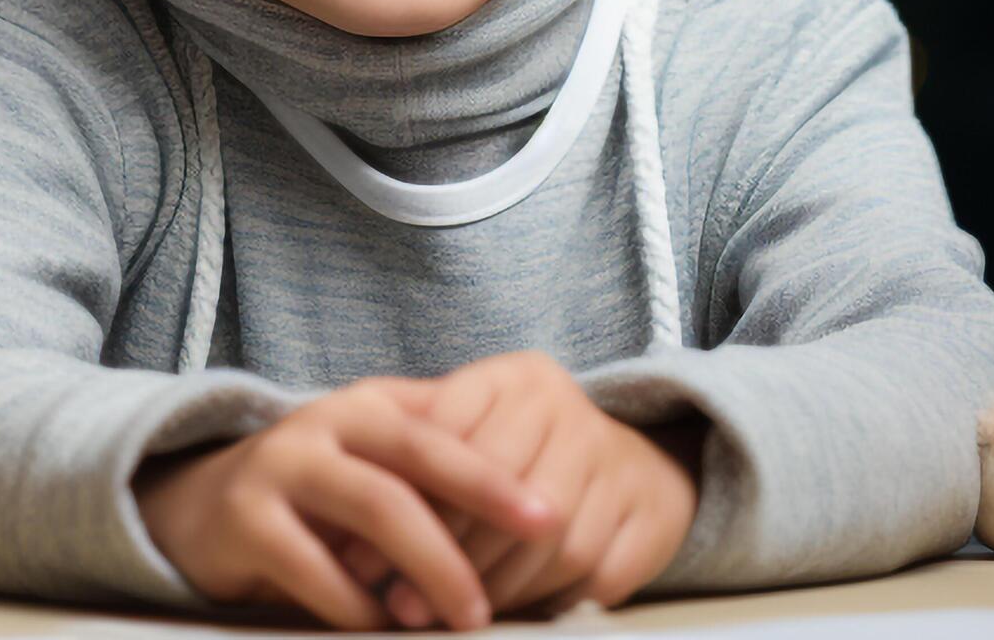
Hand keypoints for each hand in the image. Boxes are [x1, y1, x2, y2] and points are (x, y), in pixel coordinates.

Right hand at [136, 378, 558, 630]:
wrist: (197, 509)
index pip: (444, 436)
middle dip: (479, 512)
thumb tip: (538, 494)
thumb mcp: (369, 462)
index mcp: (364, 408)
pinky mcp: (244, 521)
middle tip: (532, 552)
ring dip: (430, 569)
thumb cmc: (312, 495)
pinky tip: (383, 626)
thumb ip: (433, 460)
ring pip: (375, 512)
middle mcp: (321, 426)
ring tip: (467, 615)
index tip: (552, 516)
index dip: (498, 477)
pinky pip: (317, 571)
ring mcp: (279, 469)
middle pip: (414, 467)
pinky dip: (359, 606)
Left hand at [354, 354, 696, 620]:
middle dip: (444, 555)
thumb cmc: (521, 449)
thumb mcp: (467, 426)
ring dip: (493, 586)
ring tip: (445, 617)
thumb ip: (413, 448)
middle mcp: (571, 410)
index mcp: (517, 378)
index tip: (354, 553)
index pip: (450, 439)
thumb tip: (342, 509)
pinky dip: (546, 599)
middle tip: (397, 602)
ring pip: (548, 539)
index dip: (402, 503)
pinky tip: (508, 613)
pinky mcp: (650, 518)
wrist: (633, 465)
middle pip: (500, 493)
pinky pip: (593, 571)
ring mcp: (616, 462)